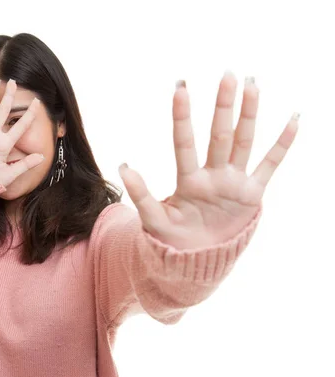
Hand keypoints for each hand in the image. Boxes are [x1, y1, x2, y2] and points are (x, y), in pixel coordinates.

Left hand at [119, 71, 298, 249]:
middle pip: (219, 135)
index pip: (185, 143)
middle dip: (224, 106)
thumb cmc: (172, 240)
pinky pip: (270, 166)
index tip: (180, 88)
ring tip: (252, 85)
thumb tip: (123, 166)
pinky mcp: (251, 195)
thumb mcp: (154, 220)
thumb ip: (141, 195)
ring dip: (249, 115)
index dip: (182, 117)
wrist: (195, 262)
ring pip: (243, 142)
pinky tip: (293, 120)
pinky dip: (282, 145)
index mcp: (188, 180)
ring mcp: (233, 183)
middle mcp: (212, 175)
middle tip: (228, 74)